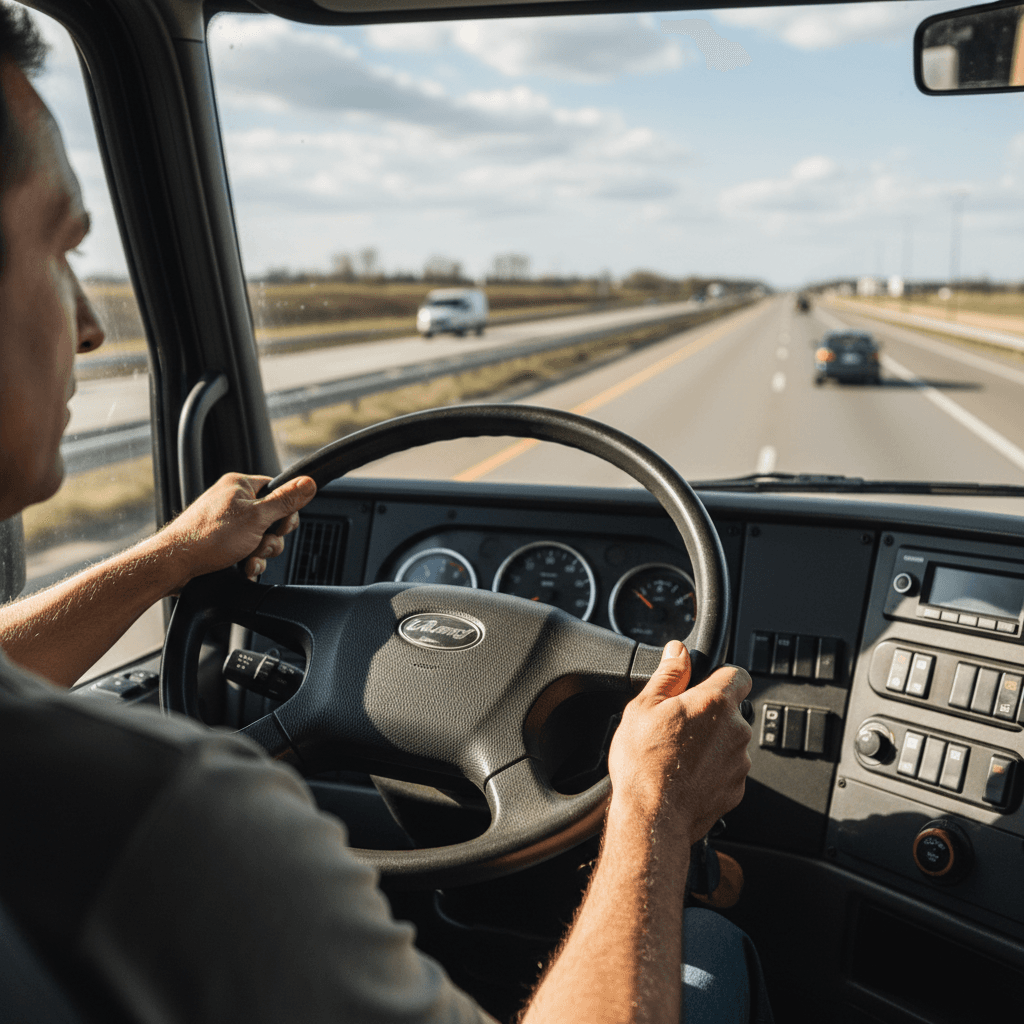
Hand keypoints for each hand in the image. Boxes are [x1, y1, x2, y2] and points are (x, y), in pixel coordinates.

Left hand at [156, 473, 316, 589]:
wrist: (176, 565)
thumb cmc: (208, 536)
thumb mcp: (257, 517)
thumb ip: (286, 501)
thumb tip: (308, 482)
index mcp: (240, 485)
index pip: (278, 490)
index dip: (285, 511)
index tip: (280, 525)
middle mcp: (233, 501)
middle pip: (273, 518)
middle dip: (272, 538)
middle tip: (260, 543)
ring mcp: (227, 523)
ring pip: (262, 538)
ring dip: (261, 553)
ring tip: (248, 558)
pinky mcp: (222, 542)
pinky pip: (248, 550)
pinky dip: (249, 561)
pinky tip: (243, 567)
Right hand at [607, 641, 751, 845]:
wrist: (652, 816)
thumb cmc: (644, 763)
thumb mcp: (644, 706)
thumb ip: (669, 674)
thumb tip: (678, 651)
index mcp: (714, 703)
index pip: (738, 674)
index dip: (722, 676)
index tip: (706, 683)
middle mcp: (735, 730)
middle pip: (731, 711)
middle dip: (710, 714)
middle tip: (678, 724)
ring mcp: (739, 762)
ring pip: (729, 742)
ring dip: (711, 743)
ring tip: (678, 754)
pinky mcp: (736, 789)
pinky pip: (727, 770)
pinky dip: (712, 770)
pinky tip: (685, 775)